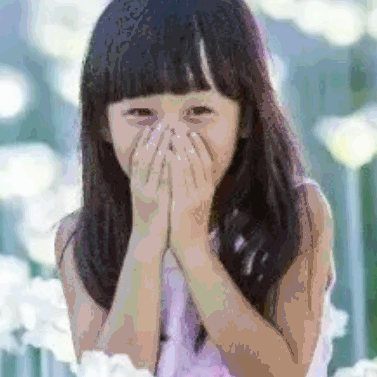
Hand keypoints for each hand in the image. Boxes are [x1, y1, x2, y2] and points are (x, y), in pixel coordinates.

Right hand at [127, 121, 176, 243]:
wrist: (146, 242)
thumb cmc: (149, 221)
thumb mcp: (146, 198)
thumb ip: (150, 182)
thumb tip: (158, 167)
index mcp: (135, 184)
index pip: (138, 157)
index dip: (144, 141)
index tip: (152, 126)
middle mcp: (138, 186)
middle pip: (144, 156)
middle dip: (154, 139)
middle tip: (162, 122)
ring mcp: (146, 193)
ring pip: (152, 165)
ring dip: (160, 147)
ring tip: (168, 132)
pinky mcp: (156, 201)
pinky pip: (161, 179)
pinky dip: (166, 165)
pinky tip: (173, 154)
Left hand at [170, 128, 229, 255]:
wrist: (192, 249)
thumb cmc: (191, 227)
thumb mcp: (197, 205)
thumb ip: (195, 190)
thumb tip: (190, 175)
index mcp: (207, 190)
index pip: (205, 162)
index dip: (199, 146)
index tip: (192, 132)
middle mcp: (203, 191)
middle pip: (198, 161)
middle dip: (189, 143)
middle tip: (181, 127)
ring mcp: (194, 198)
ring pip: (189, 168)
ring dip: (181, 149)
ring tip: (174, 134)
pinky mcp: (183, 205)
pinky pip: (178, 181)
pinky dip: (174, 166)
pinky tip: (169, 155)